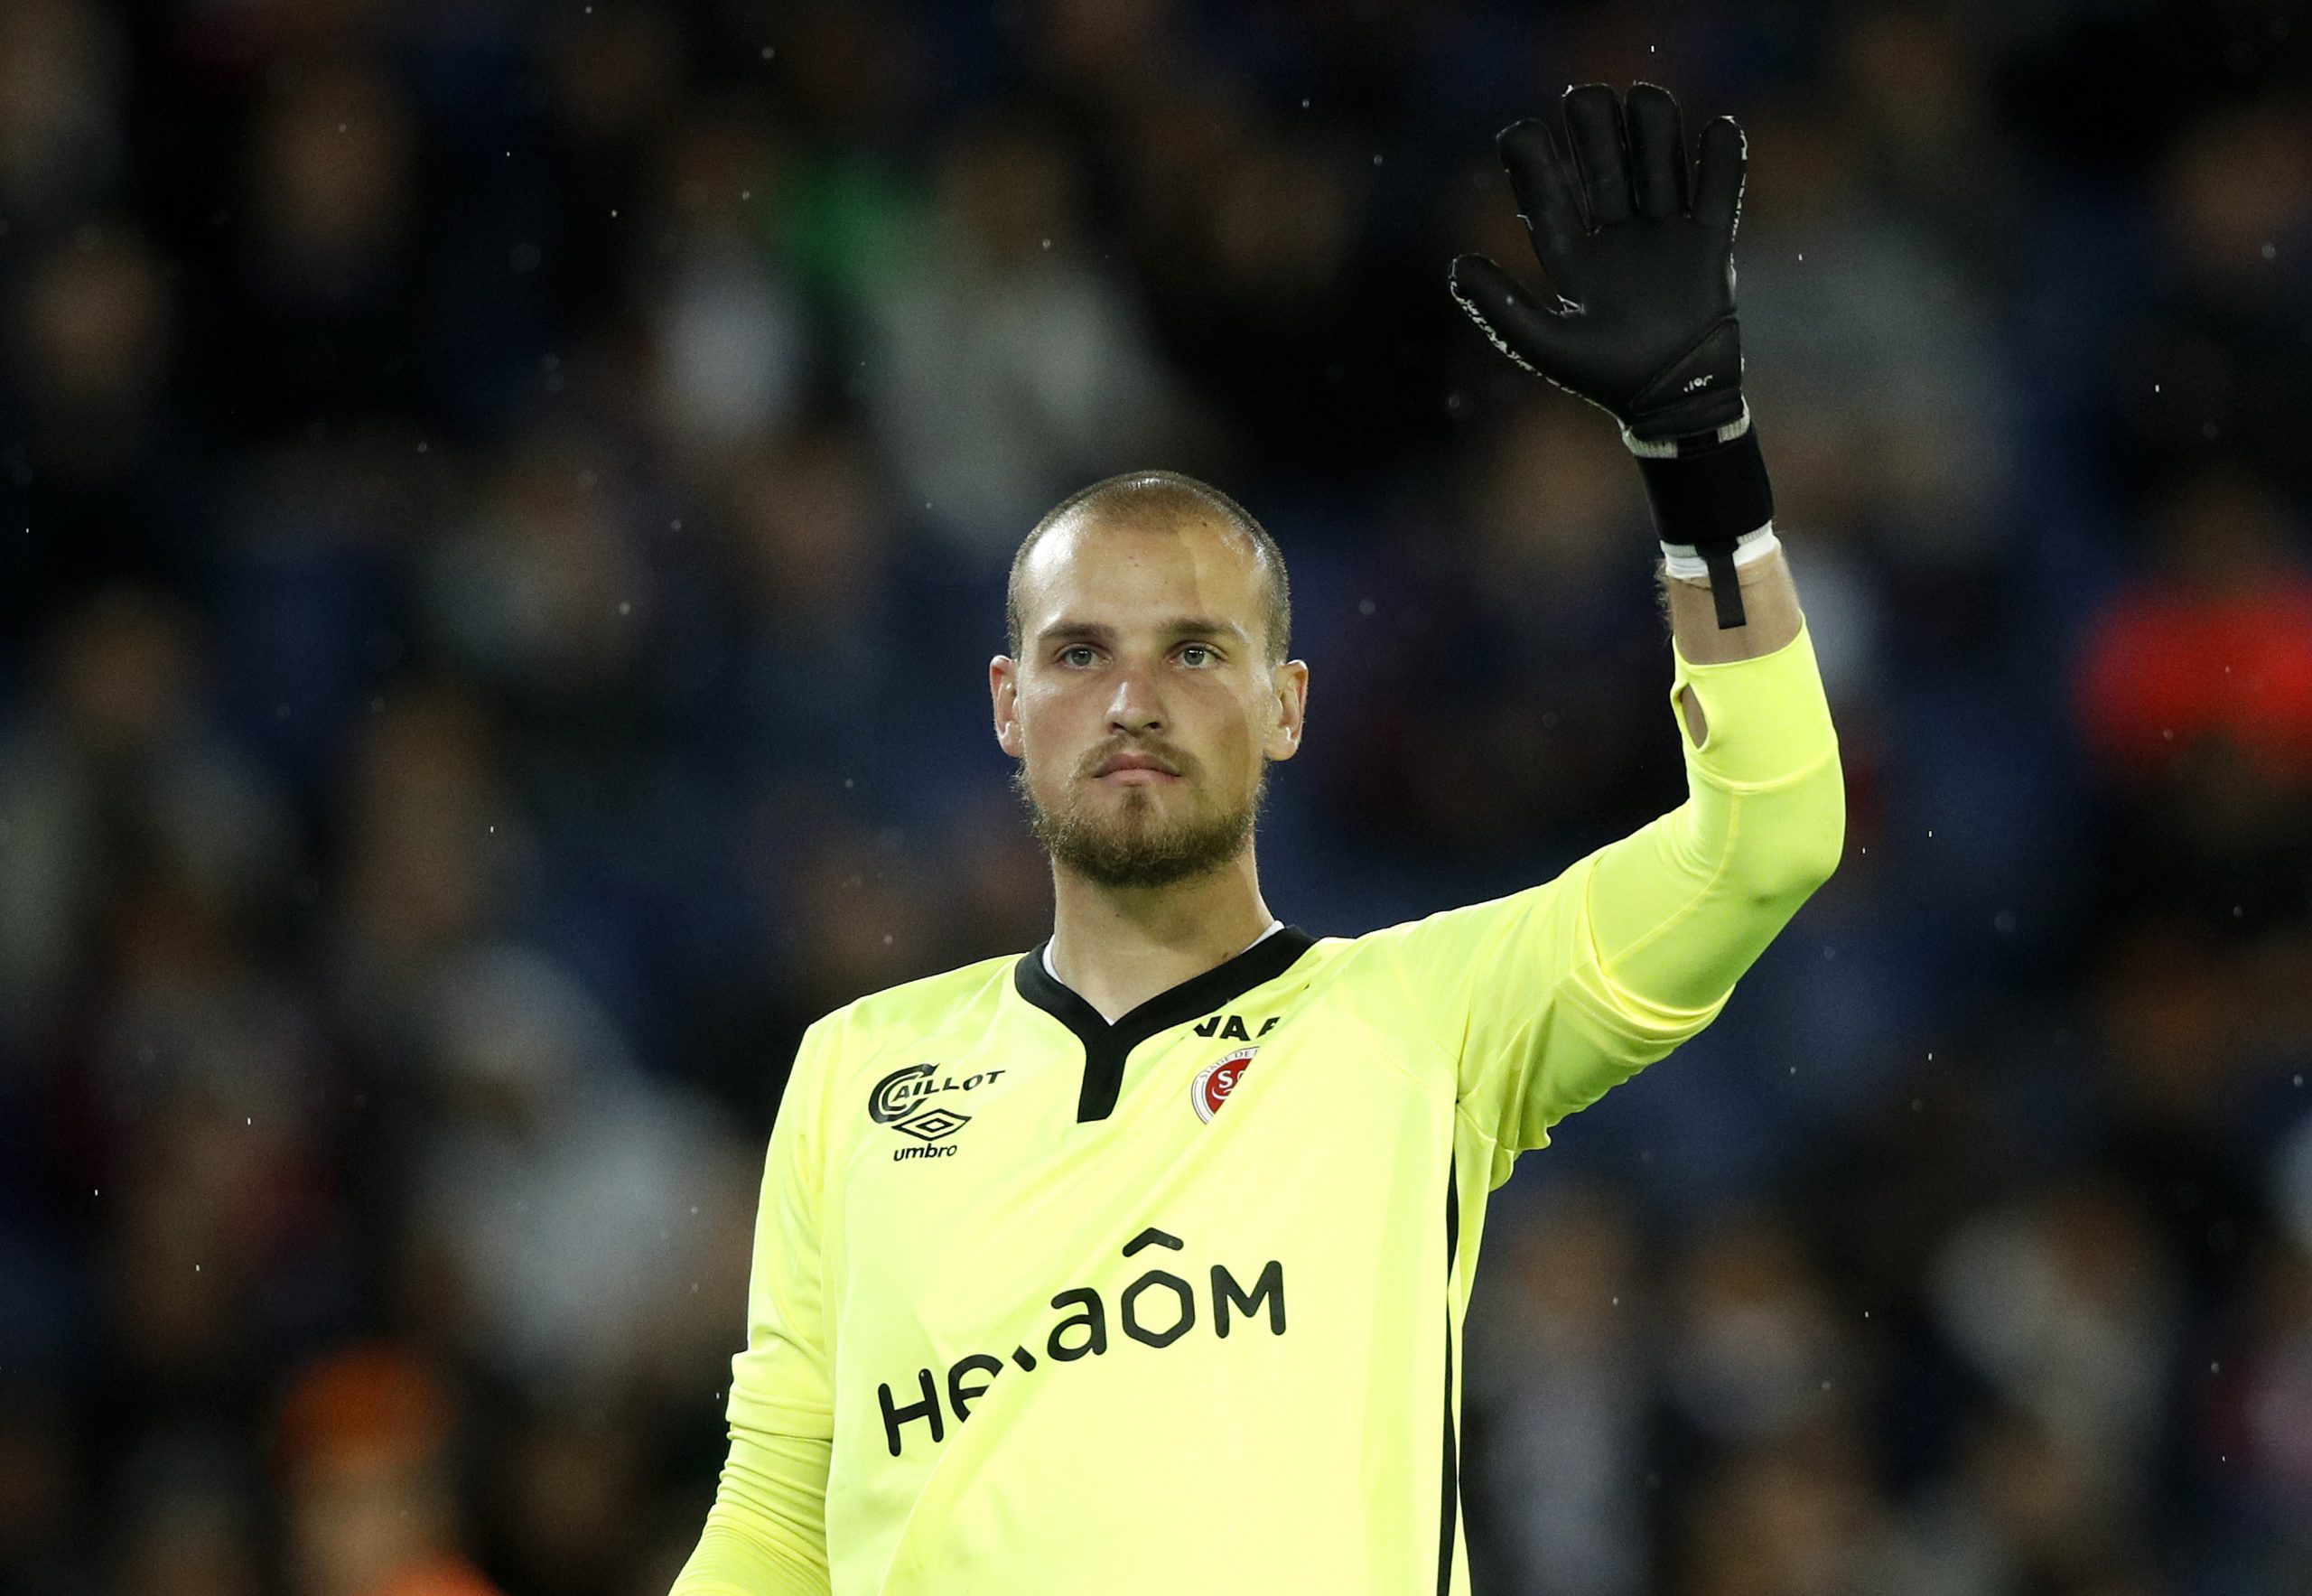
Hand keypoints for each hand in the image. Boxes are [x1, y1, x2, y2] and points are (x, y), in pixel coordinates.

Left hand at [1450, 82, 1748, 445]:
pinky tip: (1716, 130)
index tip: (1519, 131)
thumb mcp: (1543, 344)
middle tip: (1586, 98)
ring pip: (1658, 167)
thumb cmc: (1604, 378)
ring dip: (1654, 131)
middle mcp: (1616, 236)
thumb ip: (1500, 307)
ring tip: (1646, 98)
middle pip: (1604, 166)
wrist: (1673, 402)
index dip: (1532, 161)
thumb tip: (1456, 265)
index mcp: (1572, 256)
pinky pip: (1718, 192)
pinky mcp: (1708, 243)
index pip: (1547, 196)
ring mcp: (1663, 236)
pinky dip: (1722, 161)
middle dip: (1595, 131)